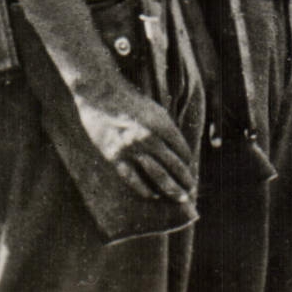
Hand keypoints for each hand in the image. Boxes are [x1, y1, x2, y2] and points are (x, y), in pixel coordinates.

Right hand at [75, 82, 196, 202]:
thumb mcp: (156, 110)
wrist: (100, 94)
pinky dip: (145, 189)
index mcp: (162, 124)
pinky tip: (154, 195)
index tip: (191, 171)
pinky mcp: (114, 156)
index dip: (189, 163)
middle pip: (173, 165)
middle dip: (185, 180)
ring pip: (157, 175)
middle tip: (191, 190)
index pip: (182, 150)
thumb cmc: (130, 100)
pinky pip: (132, 178)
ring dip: (171, 188)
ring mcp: (131, 148)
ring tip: (180, 197)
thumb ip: (167, 130)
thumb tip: (180, 152)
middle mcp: (148, 137)